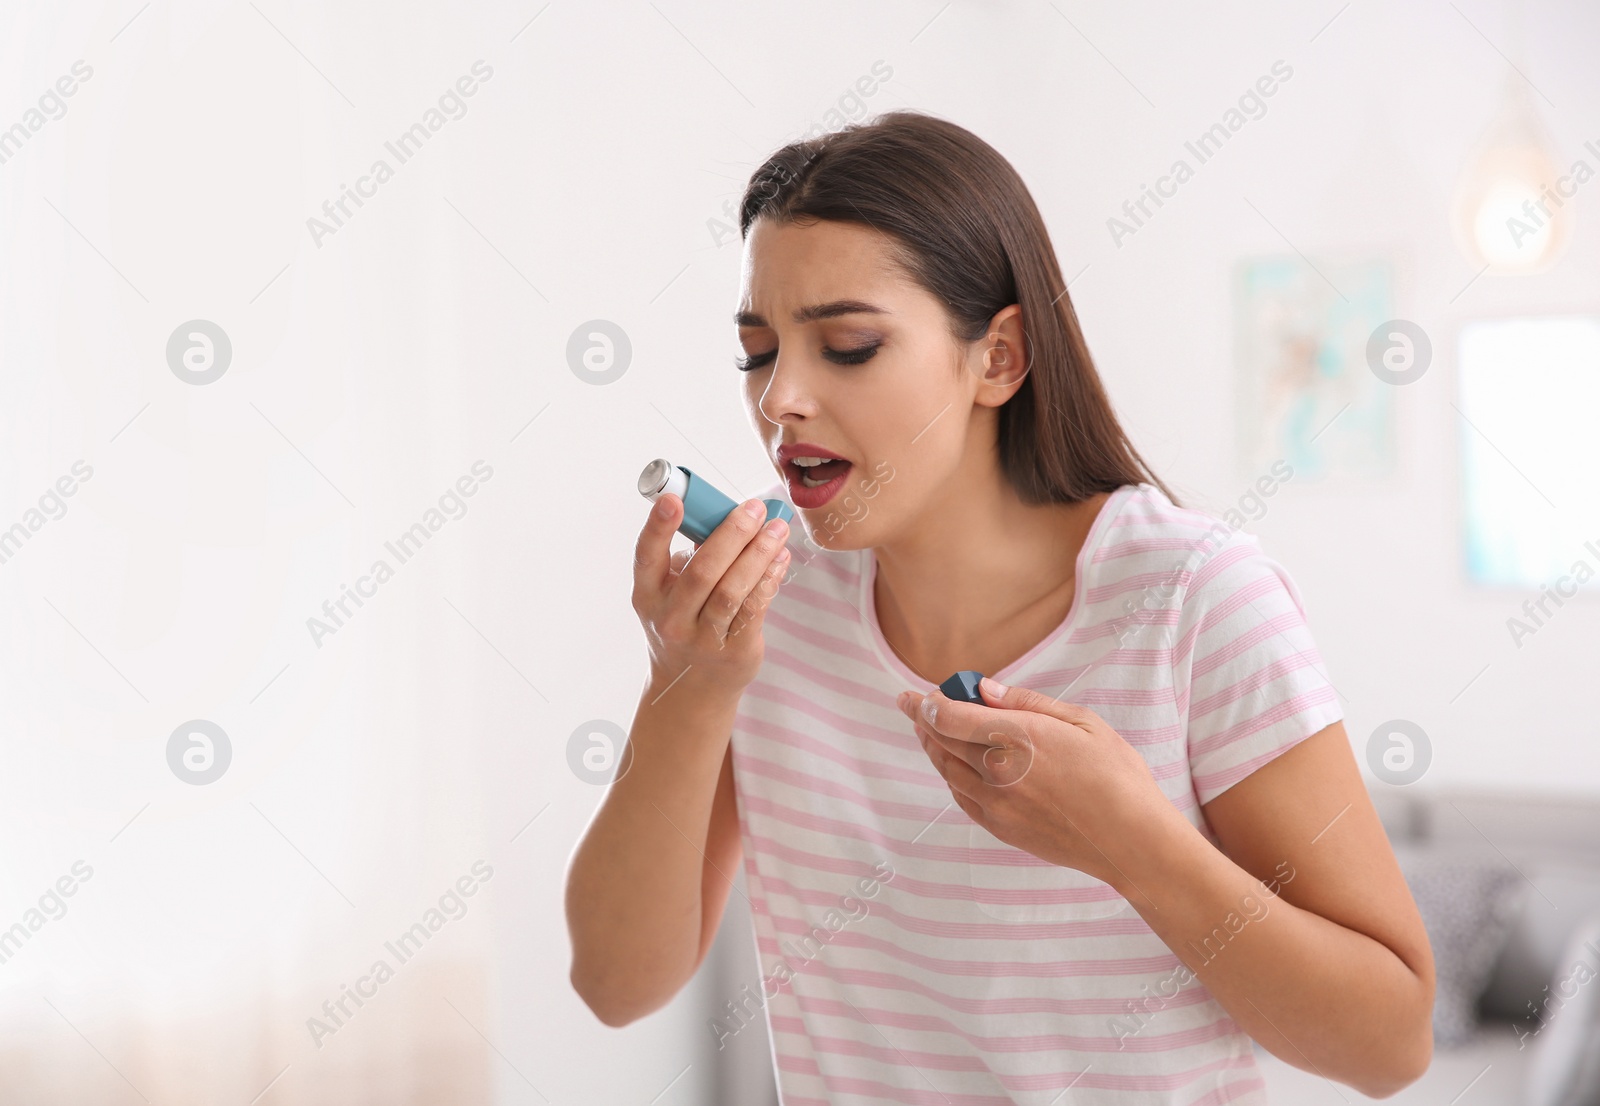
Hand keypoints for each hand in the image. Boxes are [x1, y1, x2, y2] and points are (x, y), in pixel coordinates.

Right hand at [632, 492, 791, 691]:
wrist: (691, 687)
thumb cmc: (684, 623)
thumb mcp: (670, 594)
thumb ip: (689, 559)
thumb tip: (727, 515)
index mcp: (648, 595)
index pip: (647, 556)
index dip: (658, 527)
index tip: (673, 499)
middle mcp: (670, 619)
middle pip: (703, 571)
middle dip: (732, 534)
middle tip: (755, 507)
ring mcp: (701, 639)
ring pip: (733, 589)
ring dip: (759, 553)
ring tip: (778, 528)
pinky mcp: (734, 651)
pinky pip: (755, 608)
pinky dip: (770, 579)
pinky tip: (780, 558)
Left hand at [895, 677, 1174, 886]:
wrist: (1131, 840)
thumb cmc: (1116, 775)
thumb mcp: (1082, 722)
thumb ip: (1028, 703)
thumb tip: (984, 690)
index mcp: (1019, 737)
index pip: (952, 717)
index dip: (928, 704)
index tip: (915, 695)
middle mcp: (1000, 771)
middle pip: (944, 742)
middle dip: (923, 721)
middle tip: (911, 705)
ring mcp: (997, 804)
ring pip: (948, 772)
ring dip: (933, 749)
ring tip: (927, 732)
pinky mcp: (1002, 829)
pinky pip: (963, 799)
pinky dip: (951, 778)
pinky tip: (952, 768)